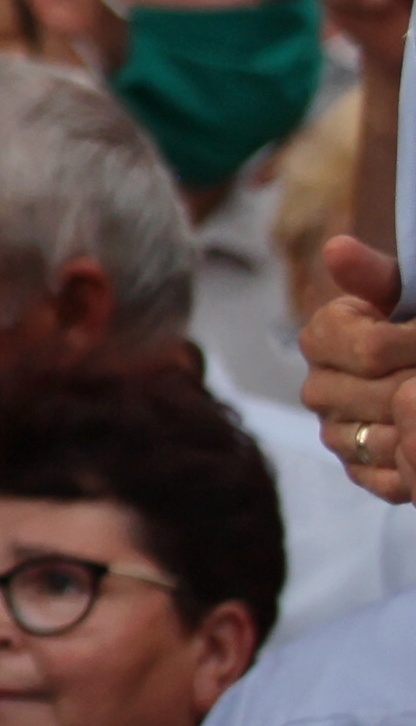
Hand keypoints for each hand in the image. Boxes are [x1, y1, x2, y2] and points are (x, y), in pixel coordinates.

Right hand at [303, 238, 415, 504]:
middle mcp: (319, 388)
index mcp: (324, 337)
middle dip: (412, 382)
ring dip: (414, 421)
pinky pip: (379, 477)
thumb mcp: (405, 294)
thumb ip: (374, 275)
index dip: (401, 344)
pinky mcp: (360, 470)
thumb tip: (335, 248)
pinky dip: (410, 466)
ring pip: (369, 439)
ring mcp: (336, 432)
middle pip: (363, 395)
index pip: (359, 347)